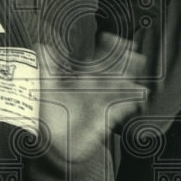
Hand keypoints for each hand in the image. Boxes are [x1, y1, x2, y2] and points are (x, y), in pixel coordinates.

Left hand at [36, 33, 146, 163]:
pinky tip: (138, 97)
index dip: (104, 49)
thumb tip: (42, 46)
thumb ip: (48, 68)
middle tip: (133, 50)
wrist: (52, 143)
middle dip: (124, 61)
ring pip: (119, 90)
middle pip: (113, 73)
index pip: (98, 62)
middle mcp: (95, 91)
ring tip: (138, 72)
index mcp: (83, 81)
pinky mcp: (104, 120)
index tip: (108, 37)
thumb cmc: (51, 117)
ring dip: (129, 81)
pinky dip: (129, 103)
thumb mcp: (47, 89)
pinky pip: (120, 110)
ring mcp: (101, 104)